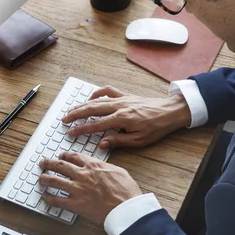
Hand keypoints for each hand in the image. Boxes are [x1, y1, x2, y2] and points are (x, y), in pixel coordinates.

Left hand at [39, 152, 141, 224]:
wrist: (126, 208)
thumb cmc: (126, 192)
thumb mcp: (119, 171)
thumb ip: (105, 167)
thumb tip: (101, 165)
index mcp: (93, 165)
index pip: (74, 157)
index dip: (65, 155)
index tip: (61, 156)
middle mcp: (83, 175)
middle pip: (60, 165)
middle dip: (49, 163)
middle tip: (43, 163)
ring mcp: (77, 189)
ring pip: (55, 181)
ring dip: (45, 179)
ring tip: (40, 178)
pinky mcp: (76, 204)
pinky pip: (57, 200)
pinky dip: (49, 198)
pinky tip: (45, 197)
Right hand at [63, 86, 190, 148]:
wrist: (170, 111)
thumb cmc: (156, 128)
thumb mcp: (139, 140)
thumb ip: (118, 141)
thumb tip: (101, 143)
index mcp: (122, 119)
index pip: (96, 124)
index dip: (81, 129)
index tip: (70, 132)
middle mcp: (119, 106)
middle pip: (92, 109)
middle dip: (76, 114)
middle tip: (64, 119)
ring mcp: (122, 98)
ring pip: (97, 100)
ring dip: (82, 104)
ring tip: (71, 110)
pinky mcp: (126, 95)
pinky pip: (108, 91)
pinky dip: (98, 93)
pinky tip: (91, 97)